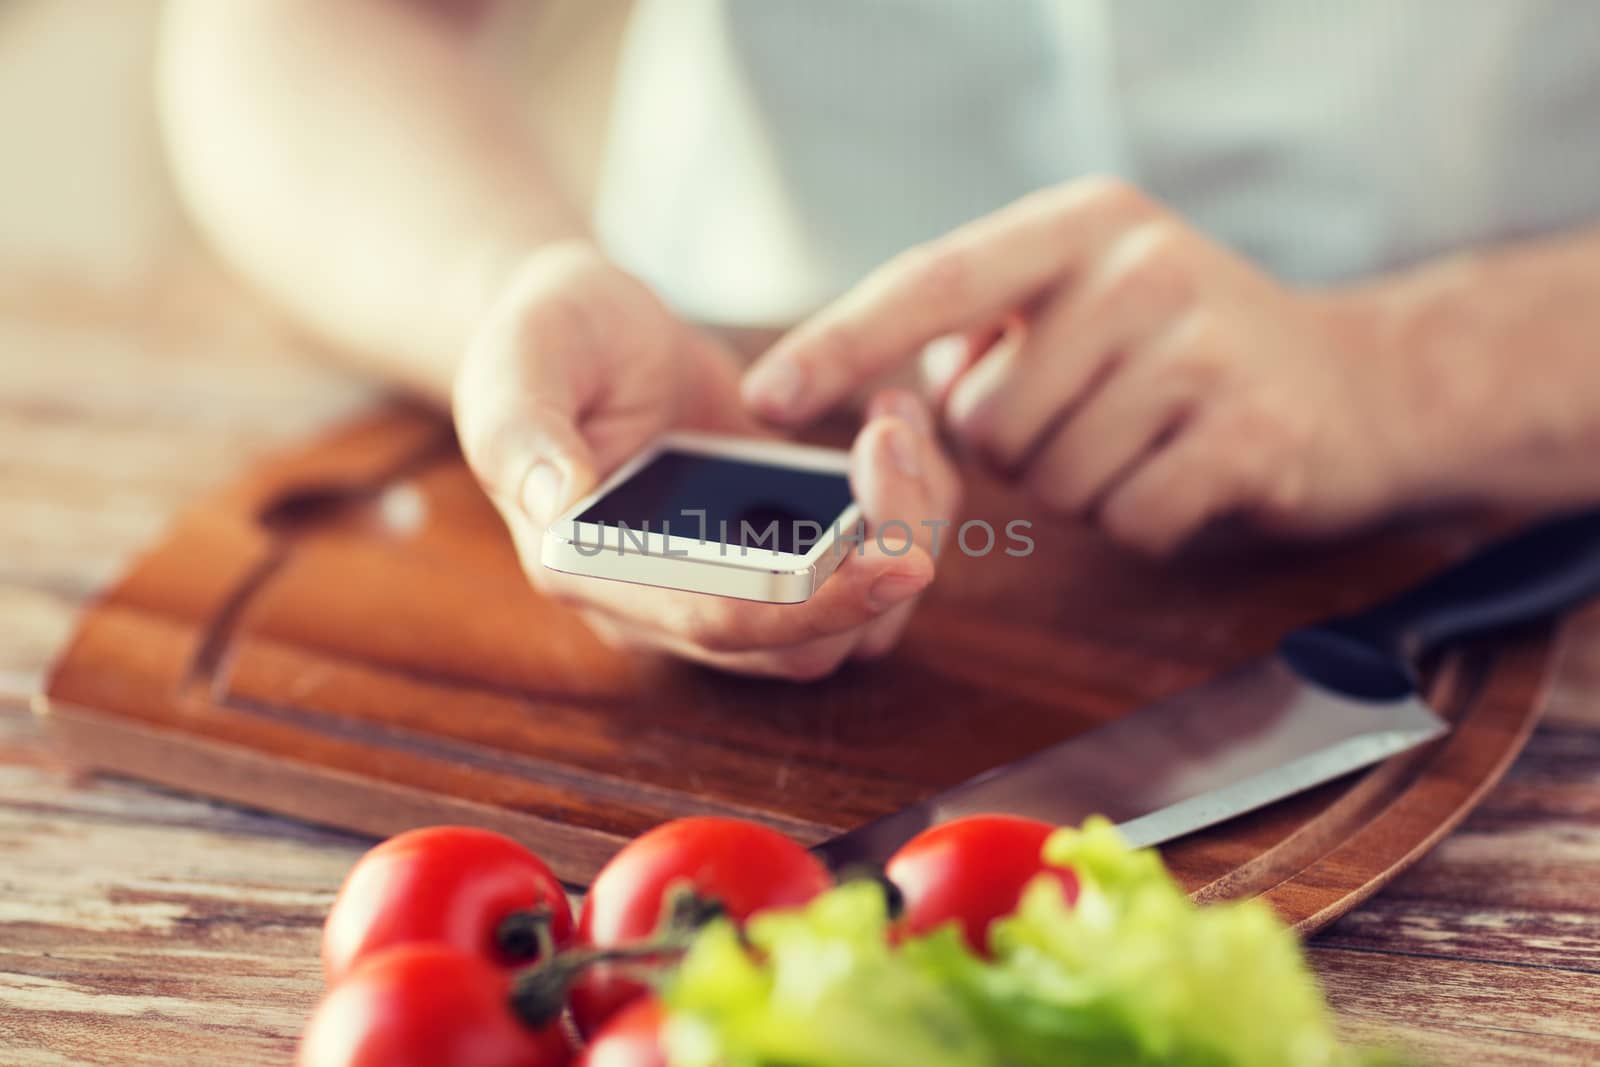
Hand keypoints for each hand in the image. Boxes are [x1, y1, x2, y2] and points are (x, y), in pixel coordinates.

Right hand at [455, 242, 959, 678]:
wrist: (591, 330)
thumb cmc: (546, 340)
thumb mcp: (520, 363)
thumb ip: (524, 432)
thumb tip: (557, 502)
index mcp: (592, 571)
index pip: (716, 622)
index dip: (809, 606)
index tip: (895, 562)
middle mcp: (665, 601)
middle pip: (801, 642)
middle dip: (877, 561)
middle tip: (900, 443)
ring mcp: (729, 581)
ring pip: (846, 623)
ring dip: (900, 536)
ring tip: (898, 424)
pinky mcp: (779, 549)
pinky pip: (861, 570)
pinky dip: (903, 516)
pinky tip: (896, 430)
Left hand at [742, 179, 1420, 554]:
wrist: (1362, 389)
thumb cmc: (1186, 354)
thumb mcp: (1087, 300)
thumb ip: (986, 329)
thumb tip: (883, 391)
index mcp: (1081, 225)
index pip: (932, 284)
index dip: (840, 344)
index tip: (764, 397)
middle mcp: (1138, 267)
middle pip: (987, 421)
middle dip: (1020, 448)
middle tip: (1100, 415)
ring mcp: (1202, 346)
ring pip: (1053, 480)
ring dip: (1085, 486)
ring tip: (1152, 437)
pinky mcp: (1251, 432)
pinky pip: (1128, 520)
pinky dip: (1146, 521)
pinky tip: (1195, 474)